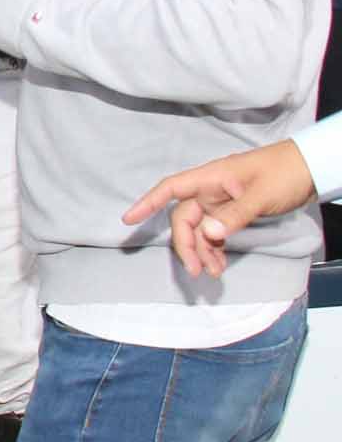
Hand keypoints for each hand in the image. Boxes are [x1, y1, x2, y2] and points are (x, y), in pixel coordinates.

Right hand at [123, 138, 316, 278]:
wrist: (312, 169)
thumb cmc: (285, 173)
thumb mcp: (262, 195)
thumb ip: (234, 215)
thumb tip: (208, 235)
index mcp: (211, 178)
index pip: (171, 189)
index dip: (148, 203)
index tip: (129, 220)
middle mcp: (211, 190)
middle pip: (185, 218)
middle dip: (186, 245)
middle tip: (196, 271)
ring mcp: (221, 201)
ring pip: (200, 229)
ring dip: (202, 251)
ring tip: (213, 273)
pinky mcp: (233, 212)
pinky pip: (215, 232)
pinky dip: (215, 248)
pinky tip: (220, 263)